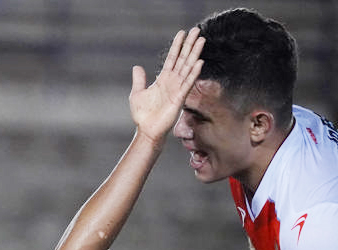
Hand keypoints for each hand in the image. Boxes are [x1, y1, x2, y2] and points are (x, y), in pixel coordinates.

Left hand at [129, 27, 203, 144]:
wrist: (147, 130)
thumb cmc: (143, 115)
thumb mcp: (137, 93)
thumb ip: (139, 80)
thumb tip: (137, 67)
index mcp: (163, 79)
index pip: (172, 58)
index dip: (177, 46)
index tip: (182, 33)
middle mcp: (172, 82)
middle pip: (183, 59)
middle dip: (190, 45)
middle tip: (197, 30)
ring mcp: (177, 89)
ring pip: (187, 67)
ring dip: (194, 54)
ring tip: (201, 40)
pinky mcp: (180, 98)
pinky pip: (188, 83)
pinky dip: (193, 73)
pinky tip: (199, 62)